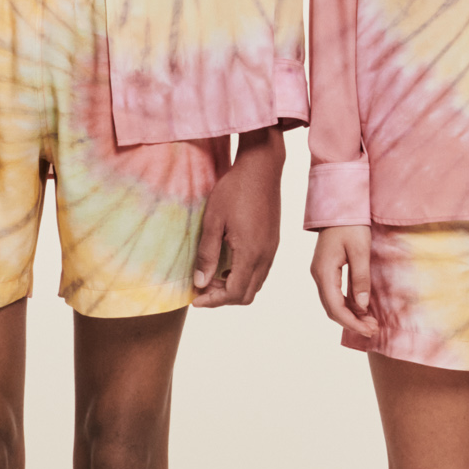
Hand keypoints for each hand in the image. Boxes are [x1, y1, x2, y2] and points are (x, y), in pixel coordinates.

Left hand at [191, 127, 285, 306]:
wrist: (261, 168)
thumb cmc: (235, 190)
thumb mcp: (213, 221)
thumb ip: (207, 254)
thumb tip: (200, 282)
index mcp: (250, 253)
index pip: (234, 293)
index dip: (213, 300)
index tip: (195, 298)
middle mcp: (265, 256)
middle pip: (246, 295)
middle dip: (222, 297)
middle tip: (202, 286)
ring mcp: (272, 249)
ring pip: (255, 284)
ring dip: (233, 287)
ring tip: (213, 275)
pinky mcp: (273, 242)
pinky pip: (261, 271)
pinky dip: (243, 276)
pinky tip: (228, 263)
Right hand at [311, 224, 376, 340]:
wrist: (340, 205)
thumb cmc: (351, 224)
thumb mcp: (360, 250)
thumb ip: (360, 278)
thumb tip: (362, 306)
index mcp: (324, 271)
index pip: (335, 306)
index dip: (352, 322)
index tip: (370, 330)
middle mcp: (318, 275)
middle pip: (332, 309)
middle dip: (352, 322)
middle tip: (373, 329)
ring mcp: (321, 273)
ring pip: (332, 303)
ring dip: (350, 315)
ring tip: (370, 322)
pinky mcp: (326, 270)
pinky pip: (334, 294)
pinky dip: (347, 304)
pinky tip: (362, 308)